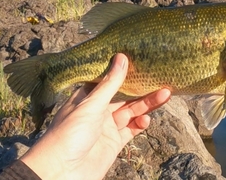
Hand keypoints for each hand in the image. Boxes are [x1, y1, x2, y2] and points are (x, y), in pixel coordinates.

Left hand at [20, 53, 170, 179]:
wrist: (61, 173)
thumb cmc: (68, 134)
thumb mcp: (91, 105)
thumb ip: (110, 84)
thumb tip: (122, 57)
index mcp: (88, 97)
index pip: (109, 80)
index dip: (125, 71)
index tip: (143, 60)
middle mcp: (98, 110)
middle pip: (125, 95)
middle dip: (142, 88)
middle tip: (162, 80)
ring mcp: (107, 127)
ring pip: (131, 111)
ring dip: (147, 104)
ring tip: (165, 94)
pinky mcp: (114, 143)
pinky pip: (131, 129)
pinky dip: (141, 123)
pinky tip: (147, 119)